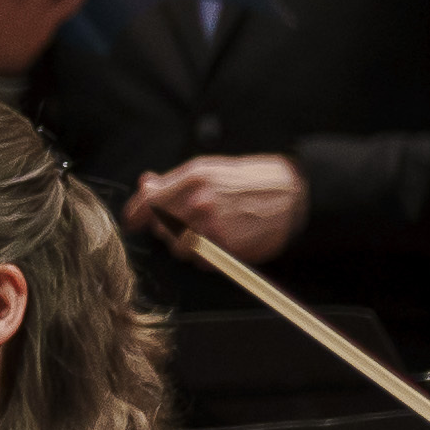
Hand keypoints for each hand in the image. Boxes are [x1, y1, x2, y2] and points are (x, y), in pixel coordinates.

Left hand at [127, 151, 307, 265]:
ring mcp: (214, 227)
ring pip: (179, 249)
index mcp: (192, 178)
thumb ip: (174, 180)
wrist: (296, 194)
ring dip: (186, 245)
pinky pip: (203, 261)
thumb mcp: (211, 168)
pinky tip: (223, 241)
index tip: (133, 222)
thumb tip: (146, 184)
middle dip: (167, 228)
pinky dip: (208, 256)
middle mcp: (200, 203)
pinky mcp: (229, 248)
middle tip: (185, 222)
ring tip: (207, 232)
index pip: (147, 202)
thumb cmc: (252, 179)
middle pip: (160, 228)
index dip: (136, 214)